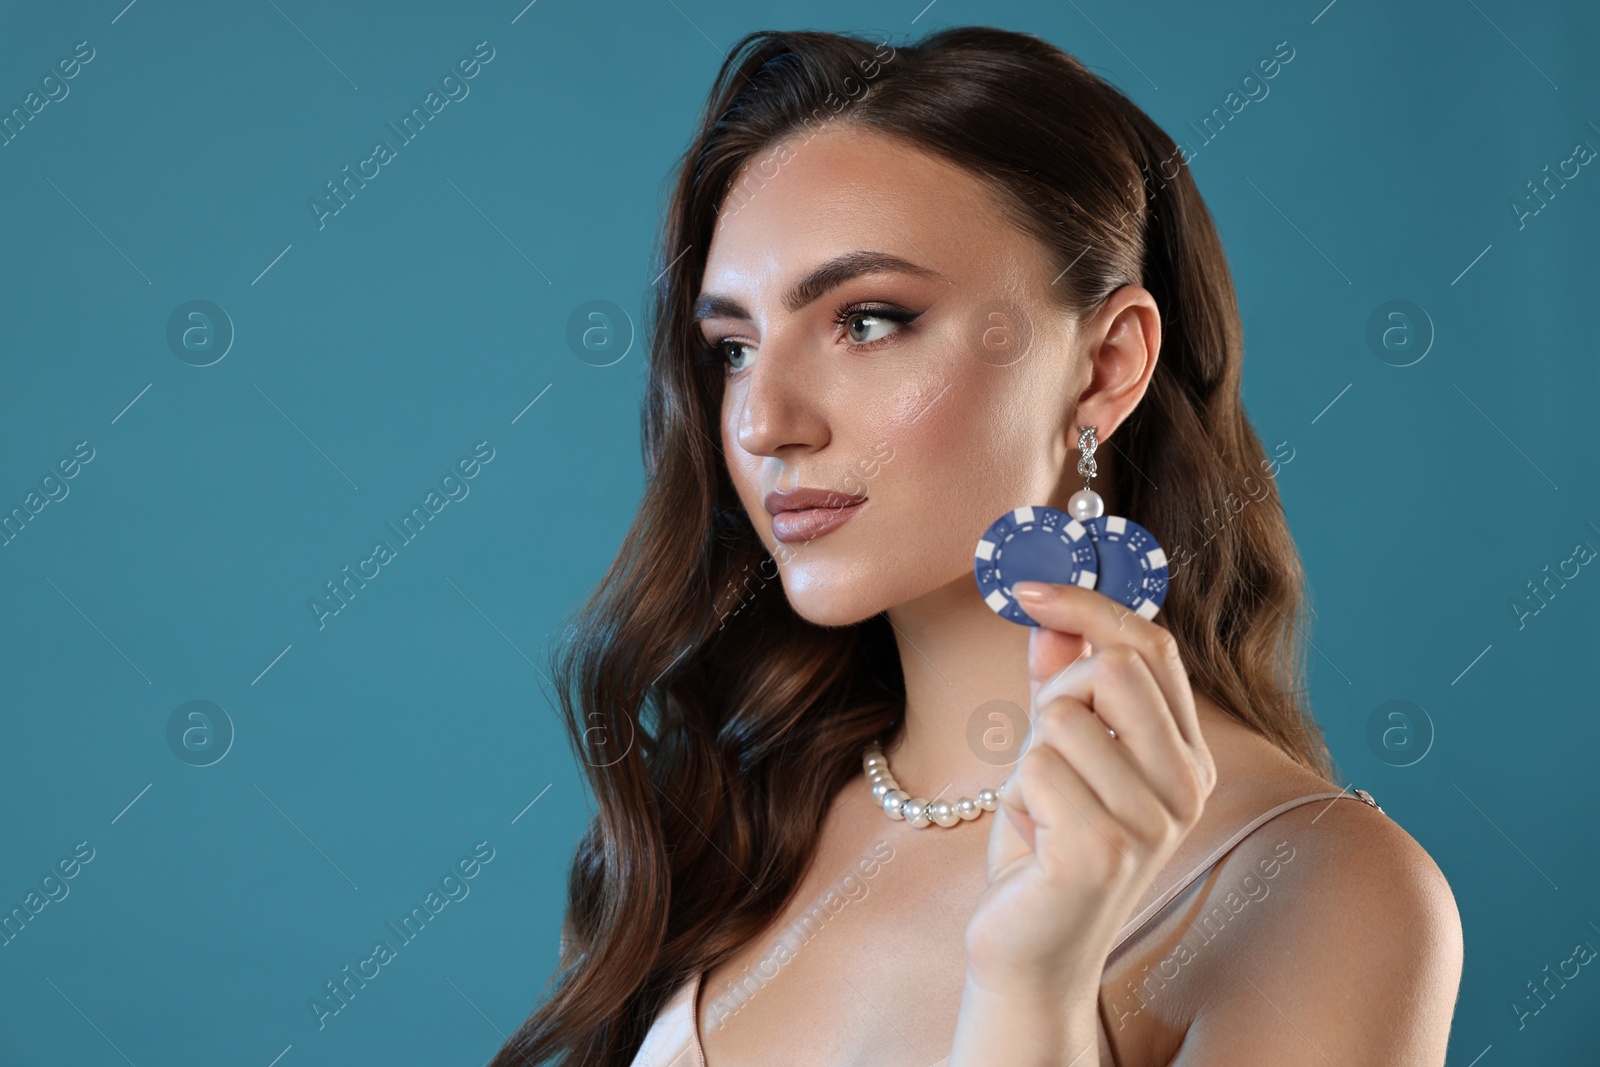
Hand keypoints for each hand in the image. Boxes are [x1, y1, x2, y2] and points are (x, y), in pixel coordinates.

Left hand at [964, 581, 1216, 993]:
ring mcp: (1151, 822)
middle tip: (1041, 750)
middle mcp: (1186, 786)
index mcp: (1187, 756)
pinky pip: (1035, 769)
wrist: (1031, 952)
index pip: (1152, 645)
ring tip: (1039, 811)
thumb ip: (1061, 682)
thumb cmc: (1044, 848)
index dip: (1088, 606)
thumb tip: (1048, 611)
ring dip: (1027, 760)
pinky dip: (1014, 797)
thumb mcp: (1056, 754)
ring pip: (1061, 719)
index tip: (1027, 589)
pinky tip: (1031, 839)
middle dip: (1056, 693)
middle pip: (1114, 666)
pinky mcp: (1102, 850)